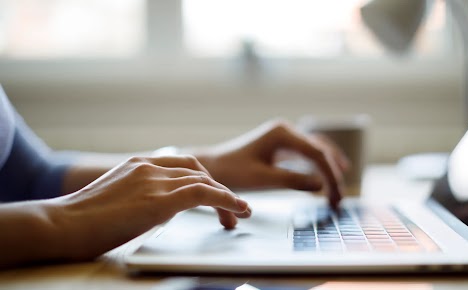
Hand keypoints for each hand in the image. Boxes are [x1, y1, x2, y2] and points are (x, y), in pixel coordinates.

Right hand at [47, 156, 249, 260]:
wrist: (59, 225)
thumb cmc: (81, 221)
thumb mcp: (116, 200)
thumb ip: (141, 196)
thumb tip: (160, 208)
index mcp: (138, 164)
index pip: (183, 165)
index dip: (204, 180)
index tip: (215, 197)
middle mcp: (149, 167)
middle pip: (197, 170)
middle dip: (218, 188)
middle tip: (231, 211)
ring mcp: (153, 180)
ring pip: (205, 181)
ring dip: (227, 198)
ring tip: (239, 214)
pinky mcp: (159, 199)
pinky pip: (203, 194)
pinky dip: (226, 200)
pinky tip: (238, 209)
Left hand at [194, 120, 347, 206]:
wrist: (212, 166)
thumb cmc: (232, 171)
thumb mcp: (262, 179)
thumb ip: (292, 181)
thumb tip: (321, 186)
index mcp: (282, 133)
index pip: (317, 154)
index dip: (331, 176)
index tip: (336, 198)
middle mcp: (286, 130)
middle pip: (321, 150)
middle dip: (333, 174)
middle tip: (339, 199)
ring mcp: (284, 136)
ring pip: (317, 149)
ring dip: (330, 168)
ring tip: (341, 188)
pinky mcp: (281, 145)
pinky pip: (308, 152)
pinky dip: (320, 165)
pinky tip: (328, 176)